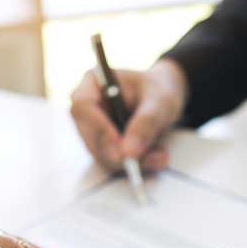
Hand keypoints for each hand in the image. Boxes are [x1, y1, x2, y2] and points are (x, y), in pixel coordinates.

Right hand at [70, 59, 186, 171]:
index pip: (82, 107)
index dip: (99, 129)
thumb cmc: (159, 90)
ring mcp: (93, 130)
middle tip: (139, 162)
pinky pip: (114, 162)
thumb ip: (145, 124)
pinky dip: (136, 164)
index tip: (120, 148)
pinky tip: (156, 158)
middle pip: (90, 136)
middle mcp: (87, 109)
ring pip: (102, 155)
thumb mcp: (159, 102)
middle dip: (116, 153)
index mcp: (92, 83)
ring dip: (130, 161)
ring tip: (159, 157)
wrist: (163, 100)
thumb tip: (128, 153)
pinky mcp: (103, 148)